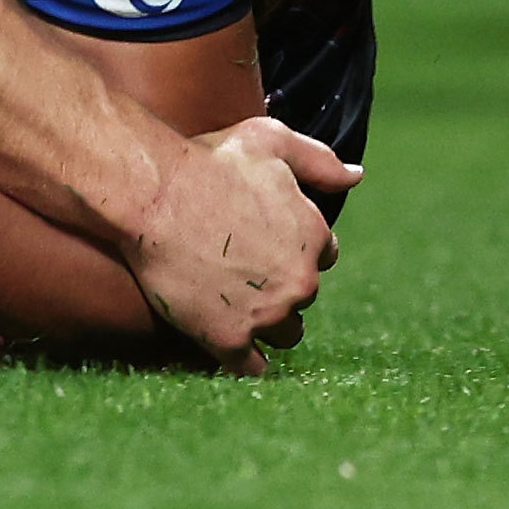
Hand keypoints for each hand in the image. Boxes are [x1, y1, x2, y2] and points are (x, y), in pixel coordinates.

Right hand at [121, 115, 358, 372]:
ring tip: (236, 308)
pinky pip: (252, 368)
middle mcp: (300, 280)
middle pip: (303, 297)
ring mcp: (266, 313)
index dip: (293, 249)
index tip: (264, 243)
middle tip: (242, 271)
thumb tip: (356, 175)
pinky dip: (246, 362)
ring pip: (286, 334)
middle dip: (281, 286)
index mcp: (314, 236)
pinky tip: (230, 346)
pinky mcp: (230, 338)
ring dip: (268, 324)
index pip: (321, 255)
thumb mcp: (270, 140)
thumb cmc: (207, 161)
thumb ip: (318, 160)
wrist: (152, 194)